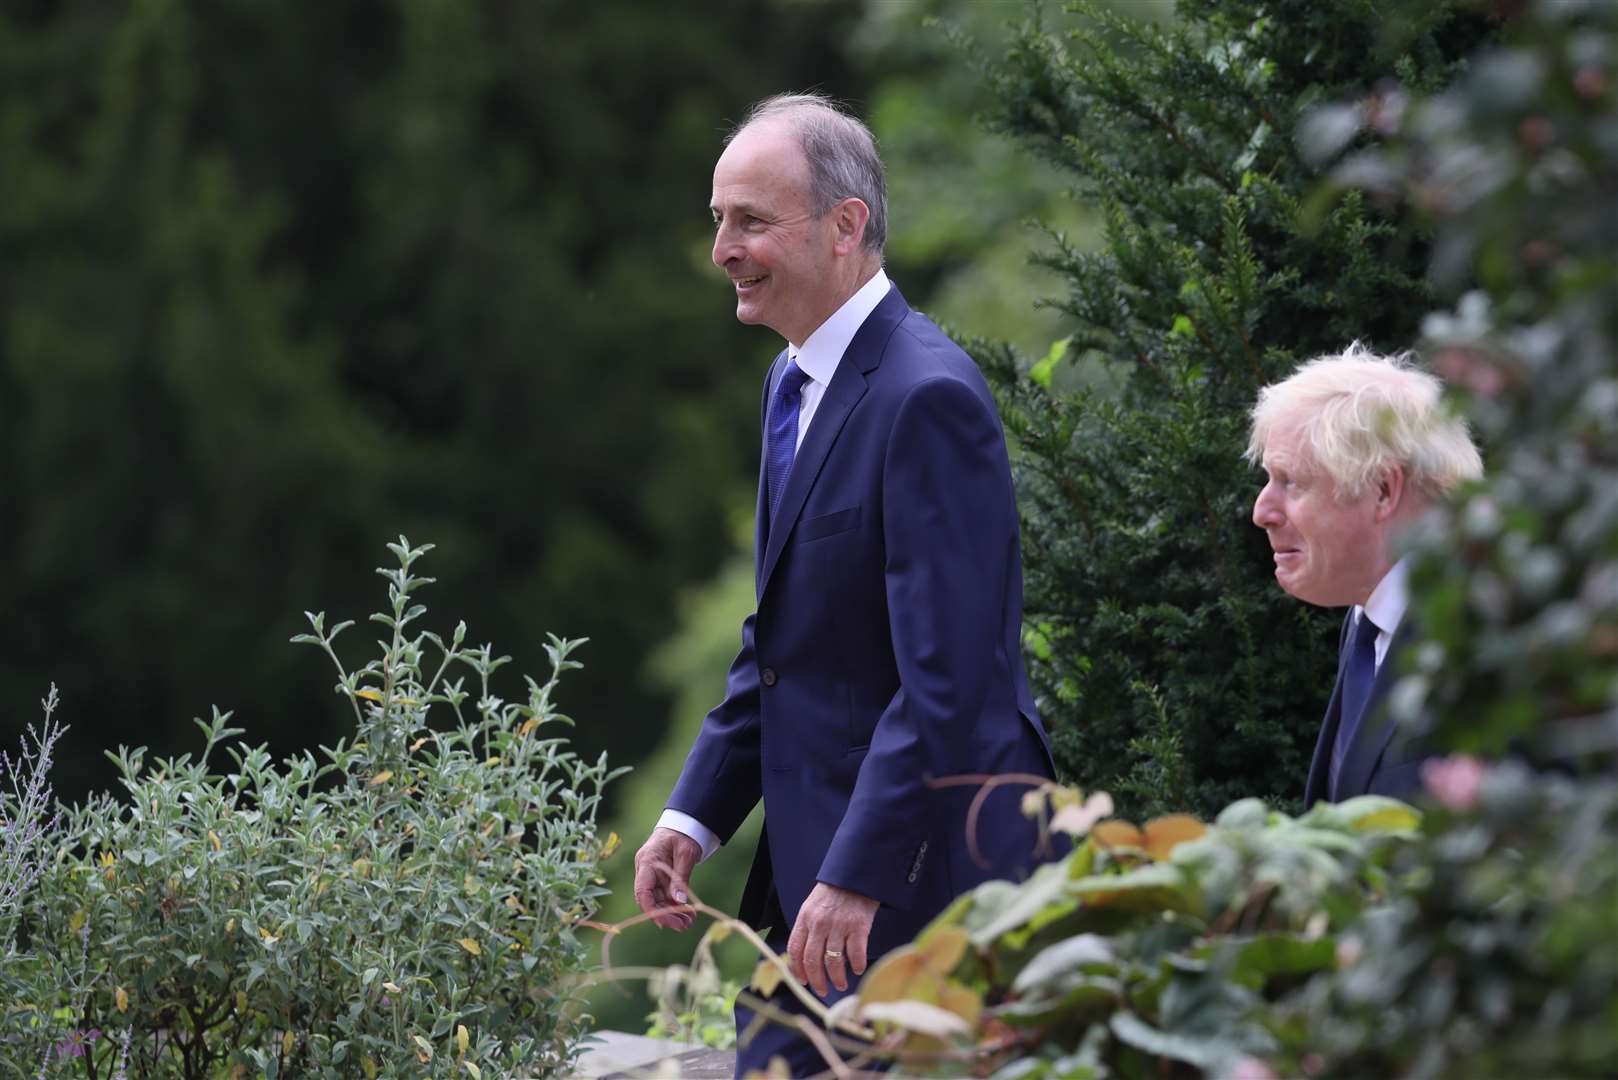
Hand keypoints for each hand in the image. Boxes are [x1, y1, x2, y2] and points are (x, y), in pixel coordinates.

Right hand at [632, 827, 701, 930]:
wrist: (684, 825)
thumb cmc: (684, 834)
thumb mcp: (686, 853)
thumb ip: (681, 877)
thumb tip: (679, 902)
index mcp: (647, 861)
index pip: (642, 891)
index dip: (651, 910)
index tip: (666, 922)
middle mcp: (646, 871)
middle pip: (650, 900)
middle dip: (666, 916)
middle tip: (684, 925)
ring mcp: (652, 876)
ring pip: (658, 901)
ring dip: (672, 913)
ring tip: (689, 922)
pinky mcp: (661, 880)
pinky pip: (665, 897)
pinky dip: (675, 906)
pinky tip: (688, 914)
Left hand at [788, 882, 877, 996]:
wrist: (855, 875)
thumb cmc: (833, 893)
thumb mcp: (812, 906)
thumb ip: (808, 929)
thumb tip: (806, 958)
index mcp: (805, 918)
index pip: (795, 950)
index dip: (797, 969)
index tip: (803, 981)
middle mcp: (819, 924)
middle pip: (812, 960)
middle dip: (817, 981)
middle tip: (822, 991)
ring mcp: (839, 926)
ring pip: (833, 961)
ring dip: (837, 978)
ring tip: (840, 984)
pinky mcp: (858, 927)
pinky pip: (855, 954)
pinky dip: (856, 965)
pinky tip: (857, 969)